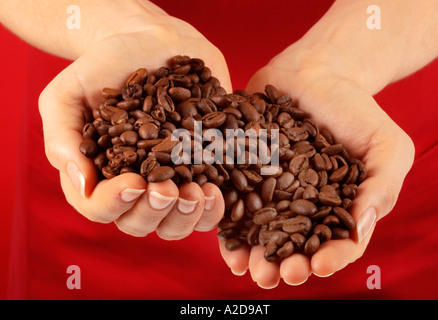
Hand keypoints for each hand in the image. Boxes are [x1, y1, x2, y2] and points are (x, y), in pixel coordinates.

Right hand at [38, 16, 229, 238]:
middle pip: (139, 223)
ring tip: (196, 193)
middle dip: (154, 212)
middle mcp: (134, 185)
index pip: (98, 207)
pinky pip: (207, 209)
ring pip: (174, 225)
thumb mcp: (68, 93)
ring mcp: (169, 183)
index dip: (114, 204)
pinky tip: (217, 189)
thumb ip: (62, 137)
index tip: (134, 181)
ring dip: (186, 217)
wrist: (155, 42)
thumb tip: (82, 185)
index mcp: (99, 173)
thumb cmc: (106, 65)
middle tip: (168, 190)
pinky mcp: (200, 173)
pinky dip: (213, 209)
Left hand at [219, 50, 414, 287]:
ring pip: (260, 232)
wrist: (316, 72)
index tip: (319, 266)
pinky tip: (224, 240)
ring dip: (252, 255)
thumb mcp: (386, 146)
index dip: (330, 259)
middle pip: (293, 246)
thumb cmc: (355, 110)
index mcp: (337, 207)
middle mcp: (302, 205)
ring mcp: (270, 191)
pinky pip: (233, 202)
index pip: (336, 244)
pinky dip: (228, 223)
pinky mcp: (244, 172)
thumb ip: (381, 186)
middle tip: (273, 276)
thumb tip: (359, 228)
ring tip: (246, 268)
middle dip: (283, 265)